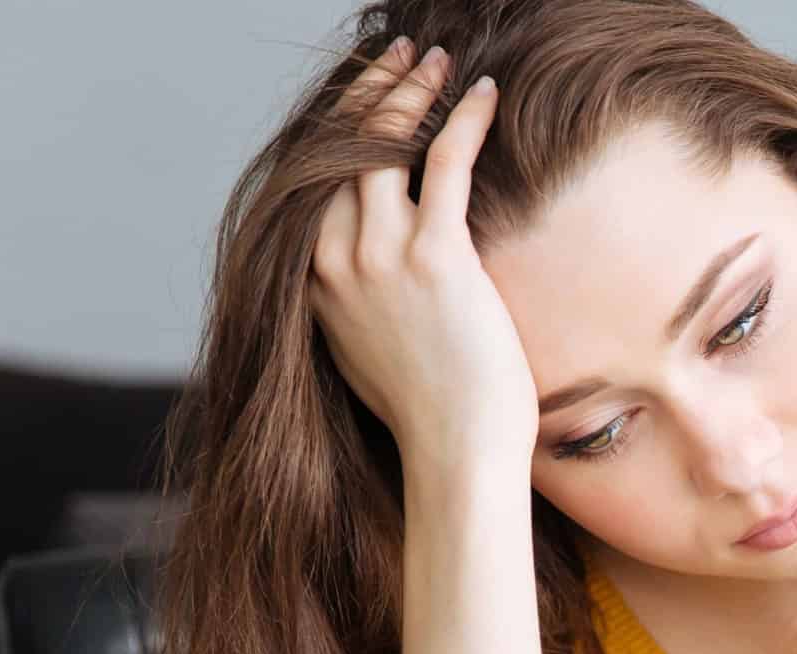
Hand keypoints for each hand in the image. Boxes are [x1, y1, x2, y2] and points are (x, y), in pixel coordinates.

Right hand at [307, 40, 536, 473]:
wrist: (454, 453)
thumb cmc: (425, 414)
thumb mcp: (364, 353)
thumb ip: (353, 305)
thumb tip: (367, 279)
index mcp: (312, 280)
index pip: (317, 179)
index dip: (341, 129)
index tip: (365, 96)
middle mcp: (335, 260)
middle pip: (343, 149)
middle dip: (372, 92)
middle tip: (400, 57)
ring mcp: (381, 257)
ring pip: (386, 145)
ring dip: (412, 92)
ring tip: (436, 60)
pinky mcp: (435, 258)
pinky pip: (446, 164)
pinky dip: (464, 121)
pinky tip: (484, 94)